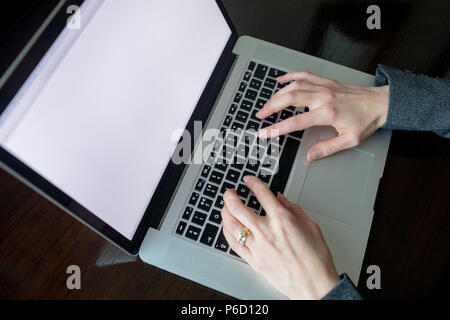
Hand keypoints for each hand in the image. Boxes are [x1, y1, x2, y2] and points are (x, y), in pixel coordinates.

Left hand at [221, 176, 339, 299]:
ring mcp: (258, 247)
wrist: (315, 284)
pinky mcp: (254, 261)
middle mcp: (267, 231)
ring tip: (225, 207)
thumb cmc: (315, 258)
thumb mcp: (311, 225)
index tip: (249, 180)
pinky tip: (227, 227)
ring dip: (225, 212)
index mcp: (282, 220)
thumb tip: (279, 198)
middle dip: (230, 196)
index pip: (262, 194)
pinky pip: (234, 244)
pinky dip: (227, 232)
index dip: (253, 183)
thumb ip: (293, 208)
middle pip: (238, 207)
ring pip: (232, 225)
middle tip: (229, 192)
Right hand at [256, 71, 388, 160]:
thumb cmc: (368, 120)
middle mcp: (322, 97)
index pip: (294, 122)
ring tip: (266, 103)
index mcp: (327, 113)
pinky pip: (303, 74)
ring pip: (293, 86)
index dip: (276, 129)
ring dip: (276, 94)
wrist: (382, 102)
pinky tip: (280, 80)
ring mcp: (323, 86)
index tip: (264, 133)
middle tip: (259, 115)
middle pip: (288, 98)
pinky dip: (290, 76)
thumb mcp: (350, 140)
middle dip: (270, 107)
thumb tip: (310, 156)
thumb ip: (328, 148)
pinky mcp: (326, 81)